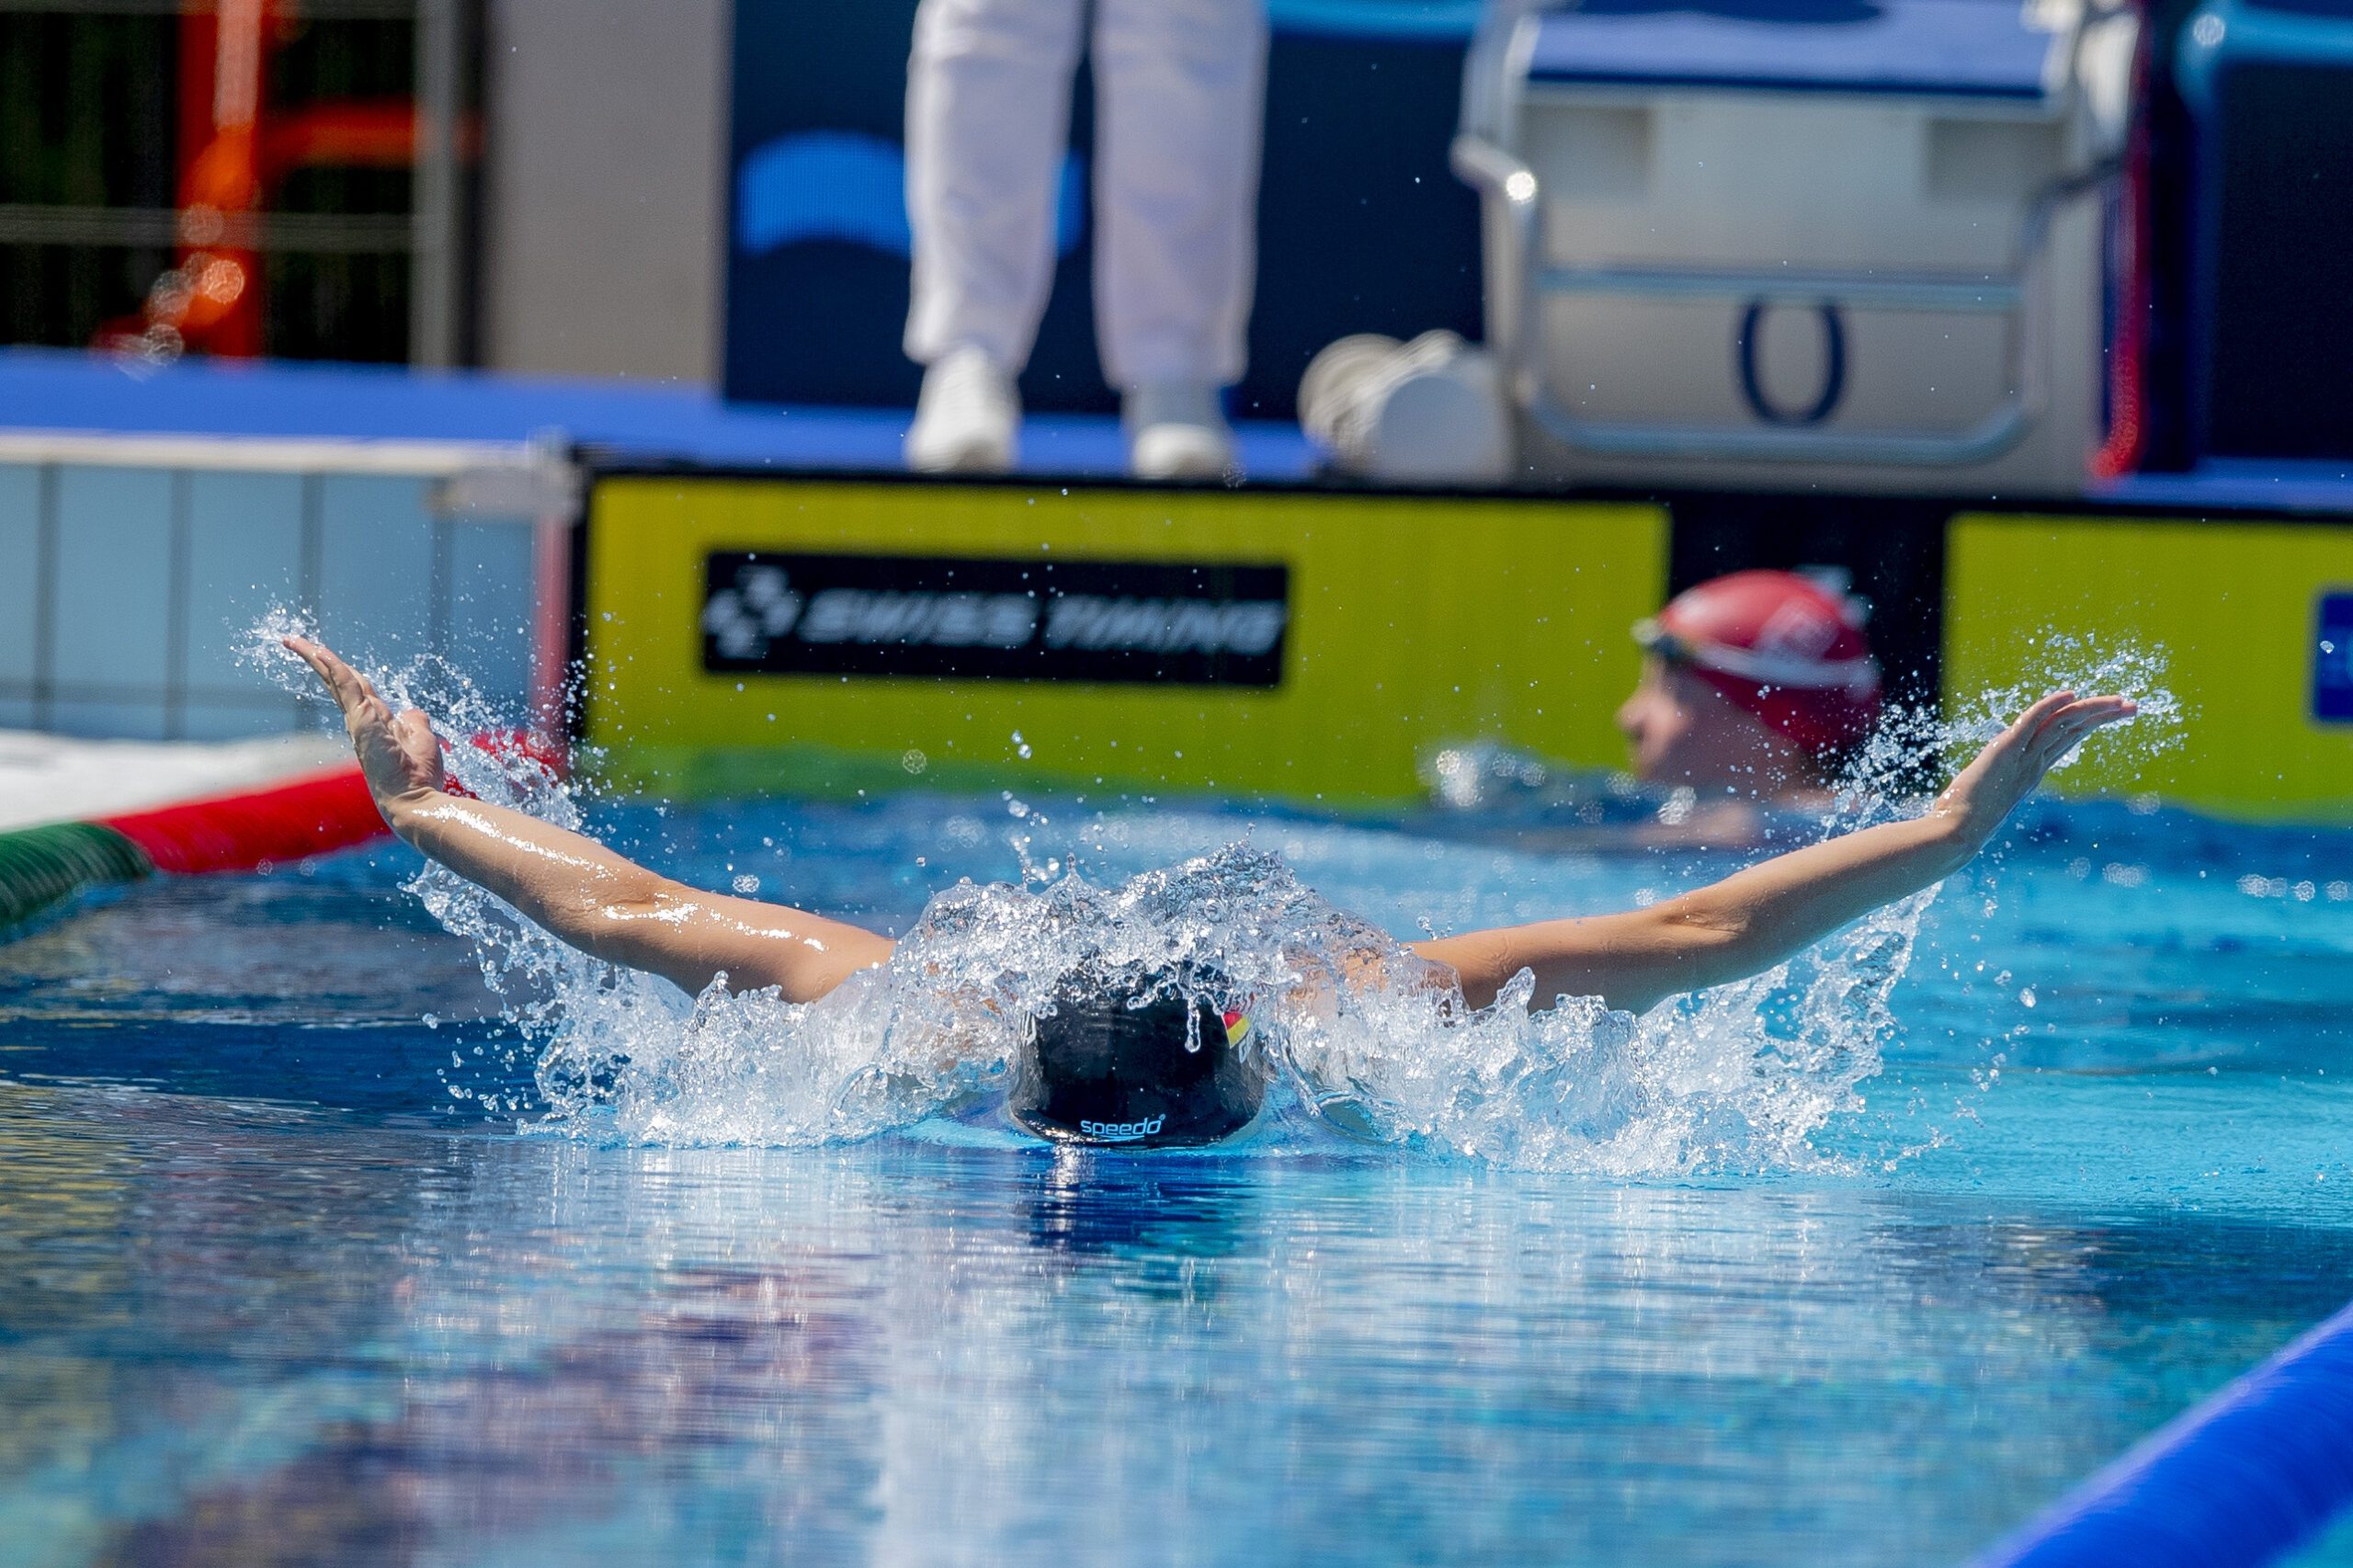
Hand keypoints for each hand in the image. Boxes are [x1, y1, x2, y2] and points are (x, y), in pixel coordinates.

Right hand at [283, 636, 444, 809]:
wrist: (414, 799)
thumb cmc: (418, 777)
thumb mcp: (421, 741)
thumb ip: (414, 723)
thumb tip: (413, 711)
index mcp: (373, 724)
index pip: (354, 691)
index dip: (340, 672)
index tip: (325, 656)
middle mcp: (361, 721)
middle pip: (336, 681)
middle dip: (317, 660)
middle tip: (294, 642)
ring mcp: (359, 720)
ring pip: (336, 679)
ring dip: (316, 657)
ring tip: (294, 640)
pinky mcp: (363, 719)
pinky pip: (347, 685)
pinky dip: (333, 666)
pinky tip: (320, 650)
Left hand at [1931, 691, 2137, 844]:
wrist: (1955, 834)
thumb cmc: (1961, 821)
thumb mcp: (1986, 797)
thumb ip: (1994, 786)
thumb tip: (1990, 782)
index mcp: (2030, 771)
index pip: (2066, 740)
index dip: (2090, 724)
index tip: (2115, 714)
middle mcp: (2032, 764)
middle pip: (2073, 731)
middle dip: (2102, 716)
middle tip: (2133, 707)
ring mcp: (2021, 759)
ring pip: (2062, 726)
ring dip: (2090, 709)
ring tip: (2120, 702)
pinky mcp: (2003, 752)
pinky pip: (2031, 724)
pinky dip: (2049, 707)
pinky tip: (2069, 694)